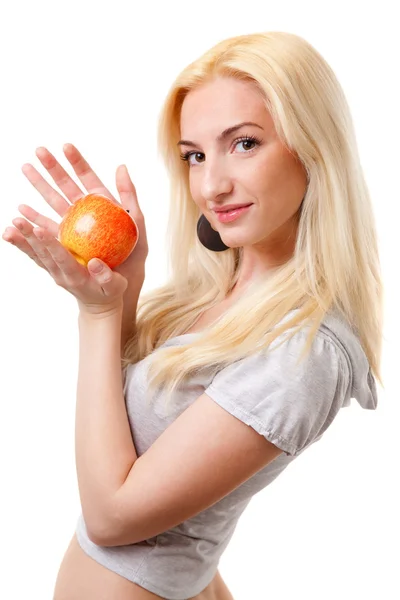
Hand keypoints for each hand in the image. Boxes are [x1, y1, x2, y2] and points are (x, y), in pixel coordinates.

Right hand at [2, 144, 148, 286]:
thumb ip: (129, 197)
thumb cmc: (133, 257)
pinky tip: (20, 211)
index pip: (89, 179)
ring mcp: (72, 229)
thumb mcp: (138, 226)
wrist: (121, 286)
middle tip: (39, 150)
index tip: (66, 145)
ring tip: (25, 168)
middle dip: (52, 168)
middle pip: (66, 188)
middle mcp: (85, 215)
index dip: (78, 163)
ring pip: (52, 204)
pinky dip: (33, 221)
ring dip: (38, 187)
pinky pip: (45, 231)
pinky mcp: (62, 246)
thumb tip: (121, 166)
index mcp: (103, 207)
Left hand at [8, 215, 127, 314]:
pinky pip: (35, 255)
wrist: (97, 305)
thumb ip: (107, 277)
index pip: (60, 258)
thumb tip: (95, 263)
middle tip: (16, 222)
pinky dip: (22, 245)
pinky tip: (11, 233)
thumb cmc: (109, 293)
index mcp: (76, 276)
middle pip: (42, 254)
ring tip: (9, 228)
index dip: (50, 244)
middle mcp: (60, 274)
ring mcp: (53, 271)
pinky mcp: (51, 267)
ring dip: (21, 240)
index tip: (39, 229)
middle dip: (29, 237)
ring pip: (35, 254)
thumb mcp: (116, 286)